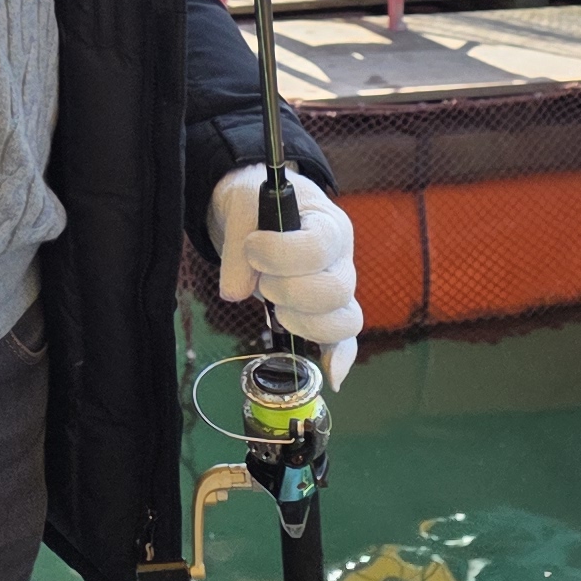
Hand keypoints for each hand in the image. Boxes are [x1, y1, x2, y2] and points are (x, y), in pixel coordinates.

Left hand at [210, 164, 361, 386]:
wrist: (256, 212)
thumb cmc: (257, 204)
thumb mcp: (243, 207)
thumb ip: (238, 246)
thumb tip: (235, 293)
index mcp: (329, 225)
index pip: (320, 247)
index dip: (281, 253)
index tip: (251, 246)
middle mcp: (342, 260)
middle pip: (336, 291)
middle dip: (289, 291)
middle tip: (263, 280)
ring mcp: (338, 290)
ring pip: (344, 320)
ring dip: (303, 322)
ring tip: (274, 306)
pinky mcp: (326, 314)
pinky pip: (345, 341)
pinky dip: (340, 358)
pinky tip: (332, 376)